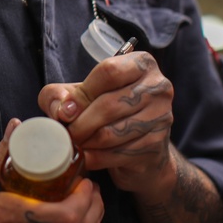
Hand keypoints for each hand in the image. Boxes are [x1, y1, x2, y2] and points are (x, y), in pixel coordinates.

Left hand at [39, 51, 175, 195]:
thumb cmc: (108, 112)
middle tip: (66, 133)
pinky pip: (118, 153)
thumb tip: (63, 110)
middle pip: (108, 105)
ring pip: (111, 133)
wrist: (141, 148)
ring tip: (75, 144)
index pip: (109, 71)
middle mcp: (158, 87)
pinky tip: (87, 157)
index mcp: (141, 64)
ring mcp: (161, 116)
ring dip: (86, 142)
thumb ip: (61, 94)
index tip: (67, 110)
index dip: (83, 93)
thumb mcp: (81, 94)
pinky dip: (96, 158)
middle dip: (80, 123)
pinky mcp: (157, 144)